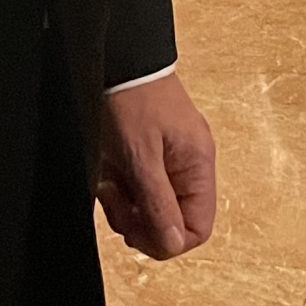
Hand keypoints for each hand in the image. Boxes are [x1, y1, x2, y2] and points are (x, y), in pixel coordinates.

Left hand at [98, 77, 215, 260]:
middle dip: (140, 221)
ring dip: (126, 205)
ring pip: (152, 208)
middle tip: (115, 203)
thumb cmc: (132, 100)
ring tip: (108, 184)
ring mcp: (171, 160)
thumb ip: (159, 203)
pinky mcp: (151, 154)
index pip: (197, 228)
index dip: (166, 239)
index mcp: (197, 166)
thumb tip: (175, 245)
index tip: (135, 230)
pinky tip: (107, 175)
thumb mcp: (142, 158)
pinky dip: (122, 189)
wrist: (118, 60)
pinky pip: (141, 189)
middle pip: (173, 221)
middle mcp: (189, 166)